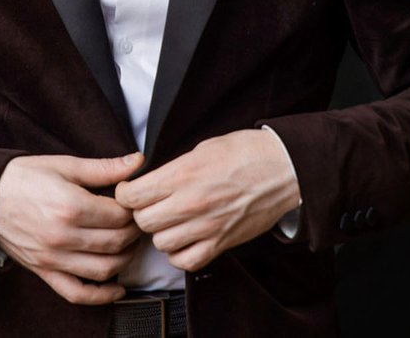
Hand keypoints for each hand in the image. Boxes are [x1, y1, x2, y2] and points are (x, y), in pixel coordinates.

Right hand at [0, 151, 144, 304]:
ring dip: (124, 260)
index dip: (133, 209)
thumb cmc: (23, 177)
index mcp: (70, 206)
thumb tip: (137, 162)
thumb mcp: (64, 165)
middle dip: (133, 233)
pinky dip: (100, 296)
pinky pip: (76, 293)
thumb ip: (103, 168)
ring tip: (128, 245)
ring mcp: (52, 258)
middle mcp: (62, 236)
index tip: (134, 203)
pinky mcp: (43, 271)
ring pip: (103, 270)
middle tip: (136, 222)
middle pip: (116, 243)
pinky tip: (116, 288)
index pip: (119, 216)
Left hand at [114, 129, 300, 271]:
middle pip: (143, 221)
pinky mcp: (222, 243)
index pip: (132, 196)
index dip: (126, 193)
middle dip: (142, 213)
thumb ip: (174, 168)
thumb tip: (151, 181)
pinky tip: (185, 239)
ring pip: (161, 243)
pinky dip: (180, 253)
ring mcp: (207, 226)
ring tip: (171, 221)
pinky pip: (186, 261)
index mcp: (182, 175)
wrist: (284, 169)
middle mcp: (191, 203)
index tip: (131, 191)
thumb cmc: (245, 153)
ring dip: (162, 233)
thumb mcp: (202, 148)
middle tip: (152, 205)